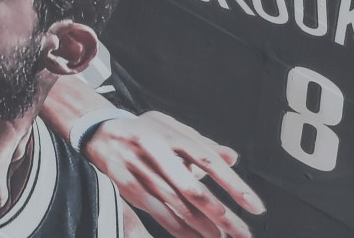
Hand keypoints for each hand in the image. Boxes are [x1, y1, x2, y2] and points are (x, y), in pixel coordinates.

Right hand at [84, 110, 264, 237]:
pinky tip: (198, 237)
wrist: (100, 133)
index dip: (233, 184)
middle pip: (195, 191)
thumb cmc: (144, 129)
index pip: (209, 161)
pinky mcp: (133, 193)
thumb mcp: (173, 126)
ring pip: (179, 208)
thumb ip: (203, 143)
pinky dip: (181, 230)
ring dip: (204, 227)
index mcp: (172, 136)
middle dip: (222, 216)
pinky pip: (161, 216)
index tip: (253, 204)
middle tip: (244, 232)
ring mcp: (143, 176)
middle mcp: (157, 156)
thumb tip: (233, 157)